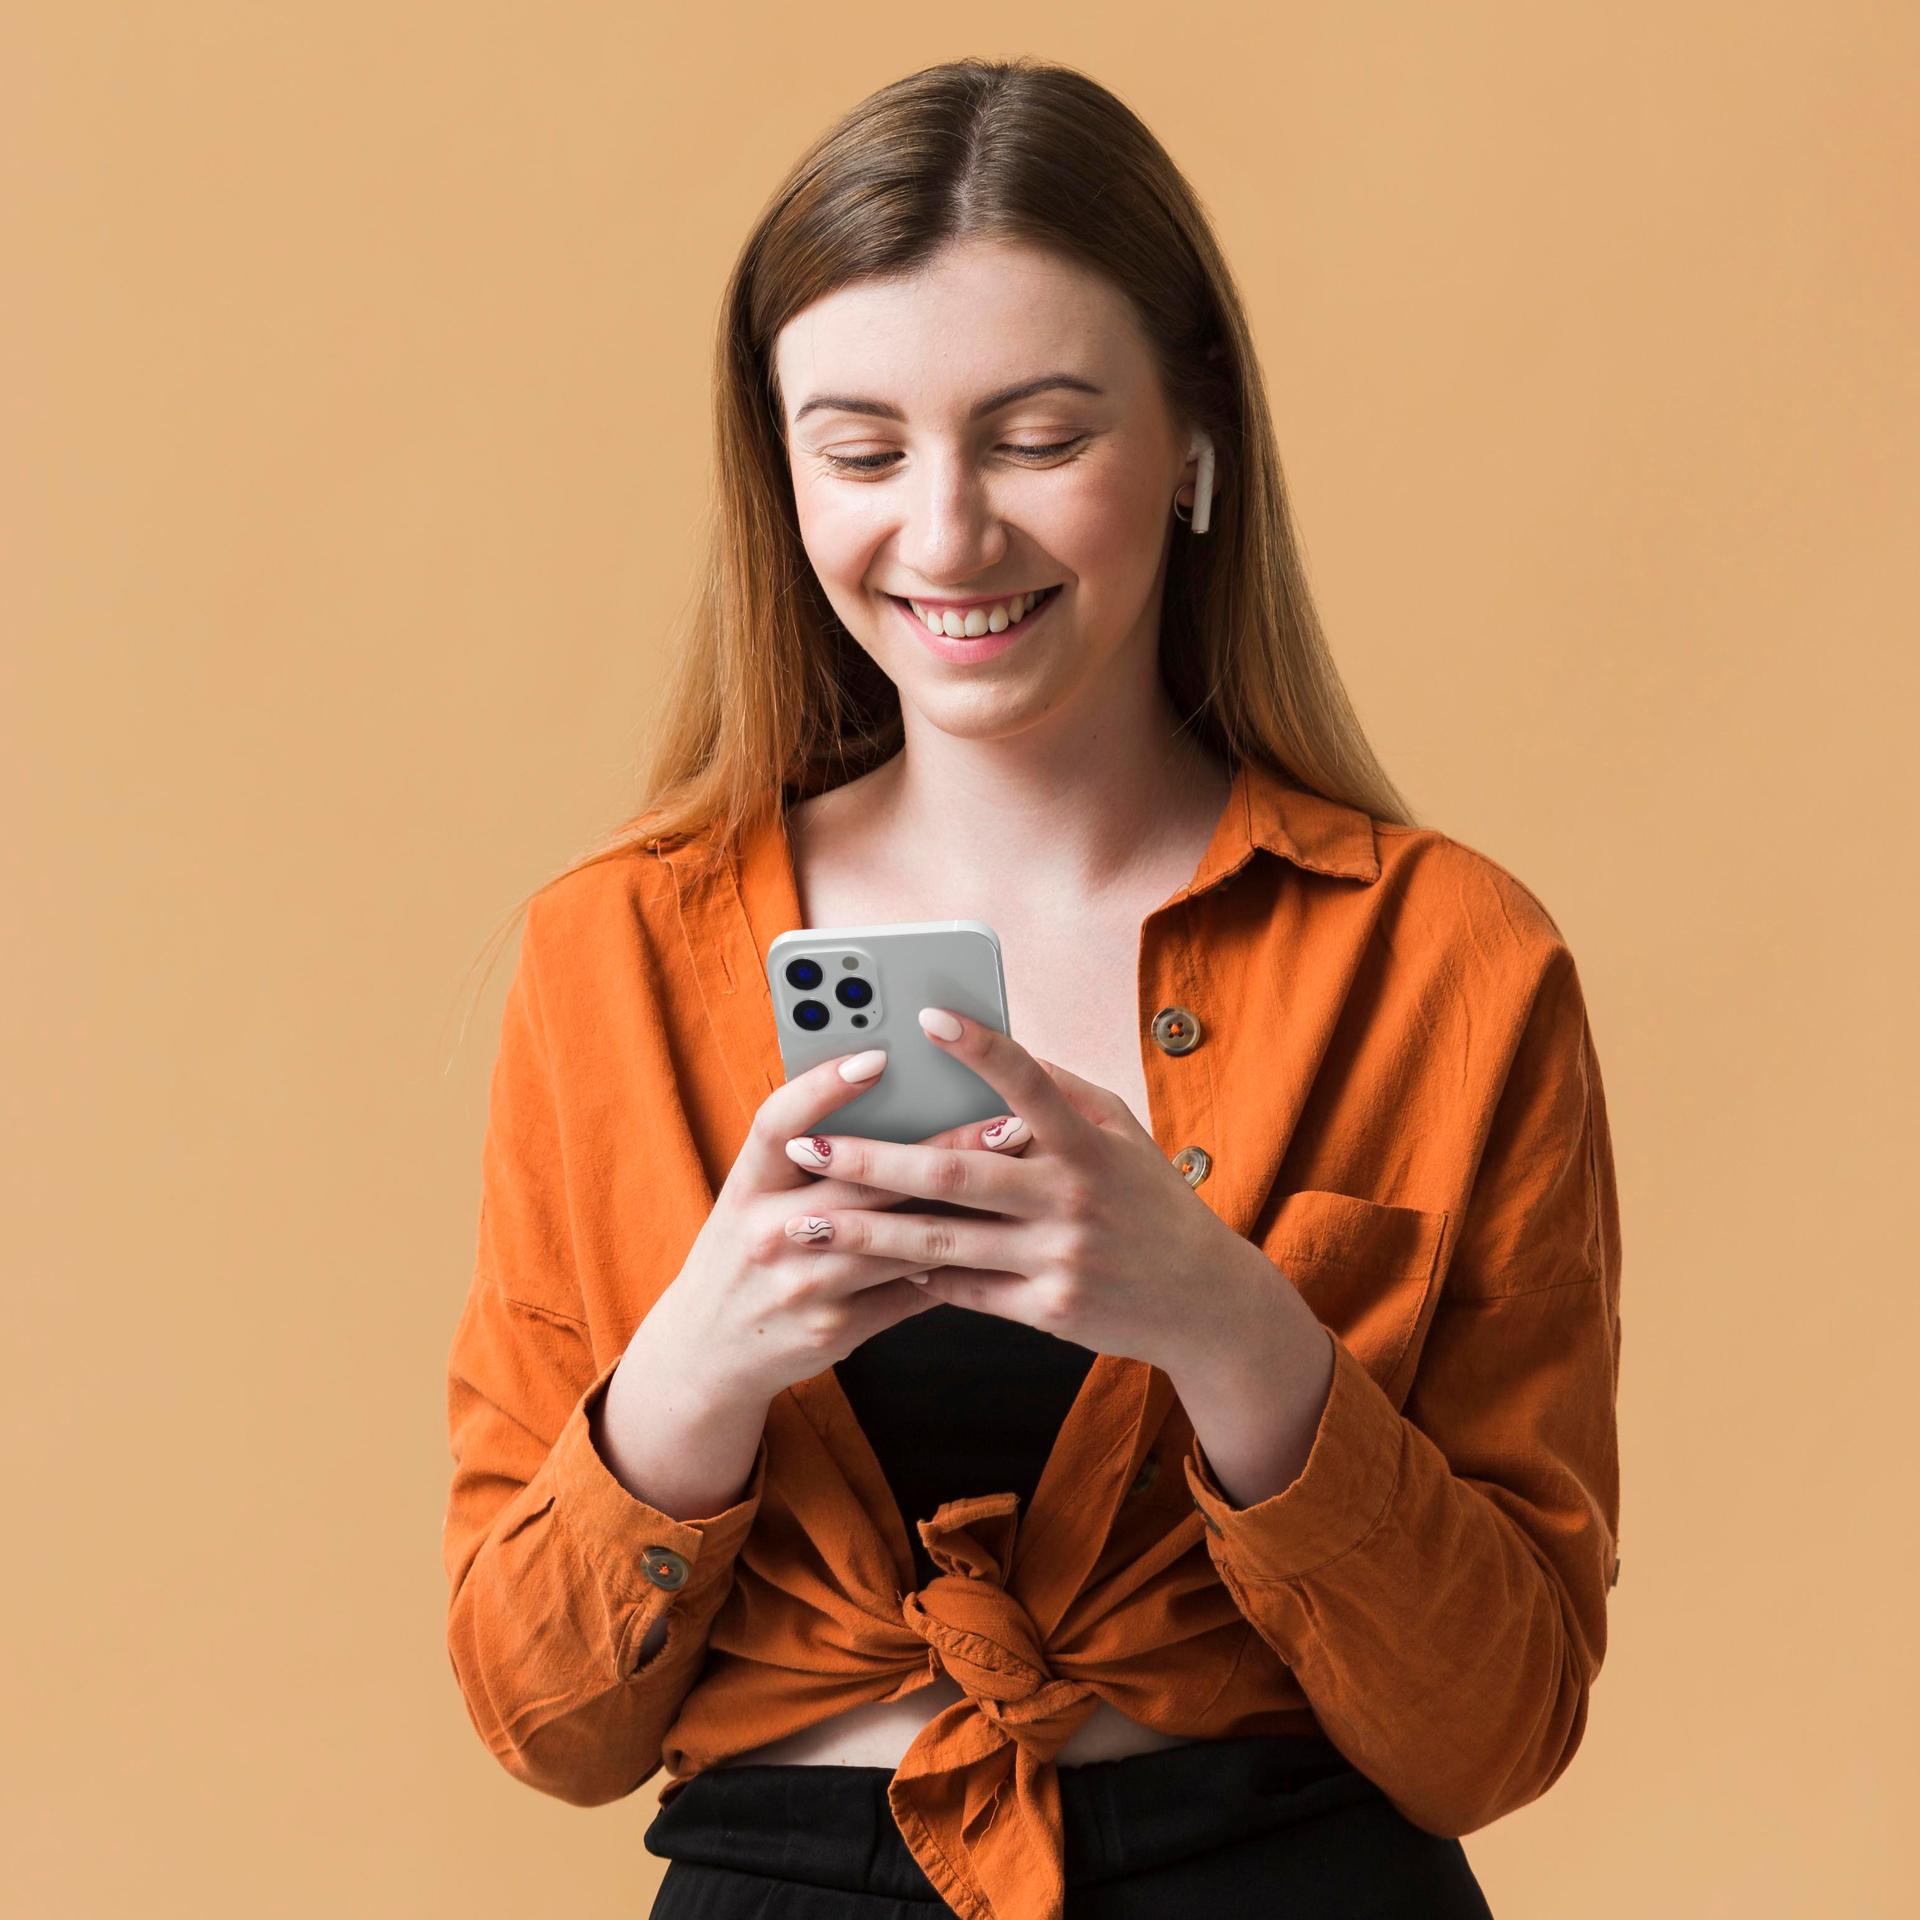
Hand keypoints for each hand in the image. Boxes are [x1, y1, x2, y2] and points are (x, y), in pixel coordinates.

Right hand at [642, 1043, 1002, 1405]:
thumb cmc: (745, 1252)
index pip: (779, 1122)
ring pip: (903, 1237)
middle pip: (867, 1180)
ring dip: (968, 1208)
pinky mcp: (838, 1328)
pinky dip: (955, 1262)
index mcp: (745, 1187)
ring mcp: (806, 1285)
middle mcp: (769, 1232)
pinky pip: (912, 1289)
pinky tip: (998, 1237)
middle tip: (1009, 1123)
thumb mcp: (751, 1196)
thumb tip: (886, 1090)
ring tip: (1022, 1178)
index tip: (880, 1056)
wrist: (710, 1352)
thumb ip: (801, 1154)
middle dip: (946, 1150)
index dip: (825, 1086)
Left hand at [777, 1005, 1266, 1376]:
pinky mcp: (1049, 1310)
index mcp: (1088, 1142)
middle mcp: (1072, 1196)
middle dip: (871, 1161)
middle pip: (953, 1174)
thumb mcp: (1122, 1133)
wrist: (1203, 1300)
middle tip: (807, 1147)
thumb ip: (1062, 1091)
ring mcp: (1058, 1257)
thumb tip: (1000, 1050)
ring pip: (943, 1242)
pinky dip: (919, 1276)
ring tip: (804, 1223)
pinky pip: (966, 1290)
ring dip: (866, 1233)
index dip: (979, 1046)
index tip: (924, 1017)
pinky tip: (873, 1264)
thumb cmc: (1151, 1201)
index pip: (1028, 1081)